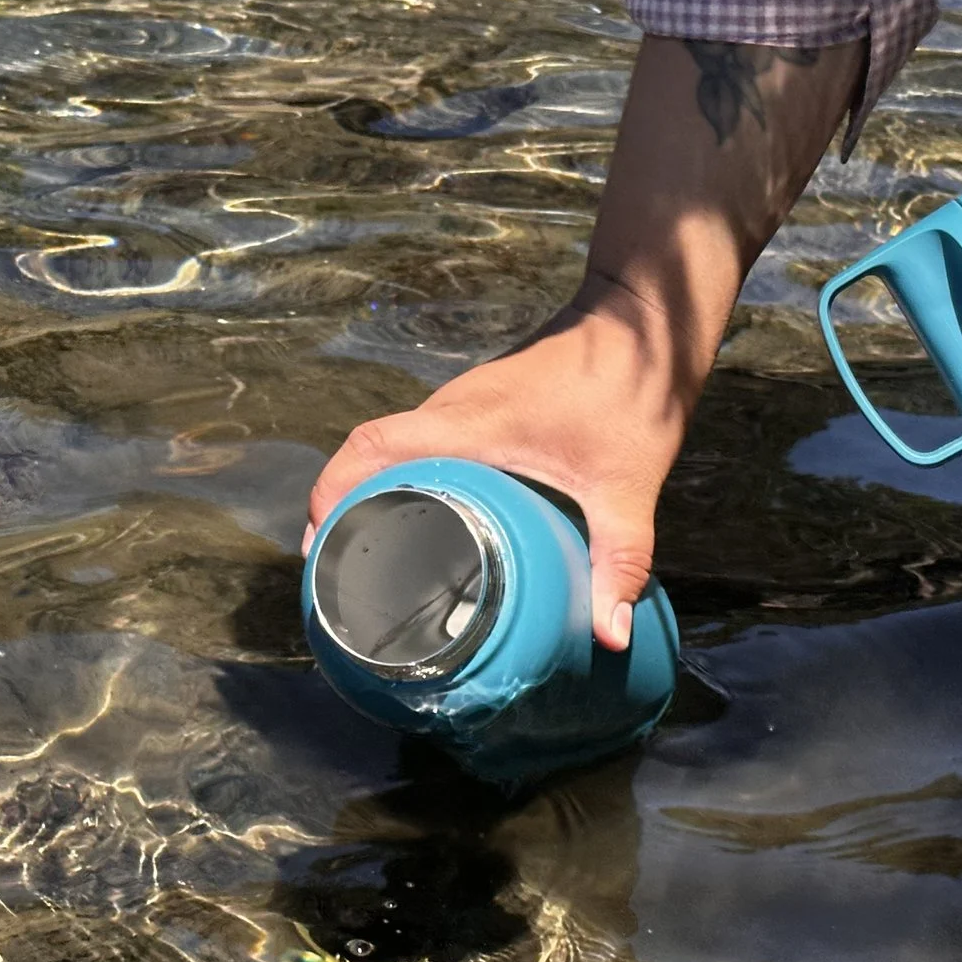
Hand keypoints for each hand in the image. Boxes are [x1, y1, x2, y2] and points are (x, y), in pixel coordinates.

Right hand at [306, 35, 864, 648]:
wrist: (644, 322)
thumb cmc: (631, 389)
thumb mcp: (628, 483)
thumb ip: (620, 559)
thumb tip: (609, 639)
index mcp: (465, 424)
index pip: (369, 450)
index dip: (331, 495)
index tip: (318, 550)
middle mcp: (451, 411)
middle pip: (366, 454)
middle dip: (340, 509)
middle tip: (338, 574)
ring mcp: (464, 407)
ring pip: (393, 449)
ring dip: (371, 494)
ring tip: (369, 560)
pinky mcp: (482, 410)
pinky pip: (422, 445)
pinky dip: (406, 481)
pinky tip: (426, 525)